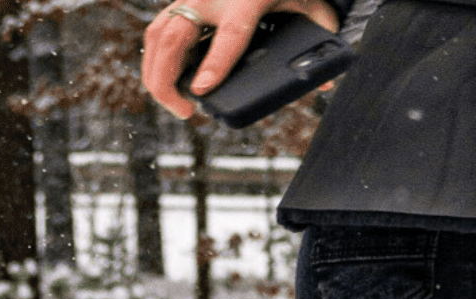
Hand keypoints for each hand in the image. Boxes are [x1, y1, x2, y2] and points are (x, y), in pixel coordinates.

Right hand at [141, 0, 343, 121]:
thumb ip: (319, 39)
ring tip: (173, 103)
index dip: (215, 65)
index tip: (200, 92)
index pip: (230, 35)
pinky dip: (154, 60)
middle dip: (168, 81)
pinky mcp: (181, 2)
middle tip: (185, 111)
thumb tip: (321, 87)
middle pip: (175, 39)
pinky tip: (164, 82)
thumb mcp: (311, 7)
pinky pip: (157, 33)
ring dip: (155, 74)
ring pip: (158, 36)